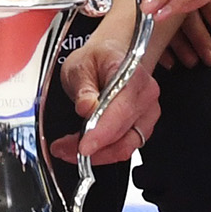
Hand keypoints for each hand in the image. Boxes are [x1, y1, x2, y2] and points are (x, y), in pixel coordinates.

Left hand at [49, 0, 160, 164]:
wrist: (111, 57)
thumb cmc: (98, 59)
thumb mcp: (80, 65)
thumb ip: (83, 87)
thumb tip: (86, 107)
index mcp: (133, 74)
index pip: (121, 110)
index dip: (101, 132)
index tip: (82, 146)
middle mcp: (145, 95)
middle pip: (122, 132)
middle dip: (91, 147)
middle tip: (63, 148)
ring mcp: (147, 113)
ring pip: (124, 146)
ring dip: (96, 154)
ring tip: (68, 149)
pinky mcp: (143, 127)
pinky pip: (125, 147)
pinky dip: (103, 152)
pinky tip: (84, 148)